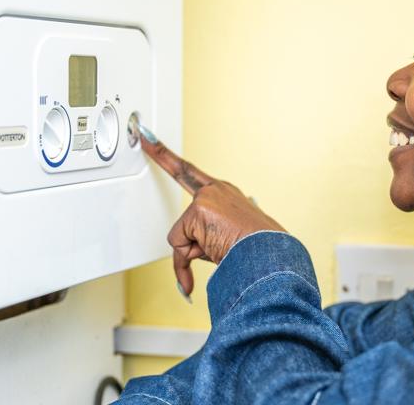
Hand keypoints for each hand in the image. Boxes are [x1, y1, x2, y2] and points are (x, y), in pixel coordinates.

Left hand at [140, 133, 285, 296]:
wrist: (270, 256)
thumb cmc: (255, 252)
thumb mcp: (225, 242)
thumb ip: (202, 244)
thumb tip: (185, 280)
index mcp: (225, 194)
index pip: (192, 173)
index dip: (170, 157)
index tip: (153, 139)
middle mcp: (216, 190)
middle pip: (181, 173)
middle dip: (160, 152)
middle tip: (143, 134)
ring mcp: (206, 198)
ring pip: (182, 232)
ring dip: (195, 250)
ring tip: (223, 249)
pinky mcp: (199, 210)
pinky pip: (180, 244)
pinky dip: (189, 260)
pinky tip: (215, 252)